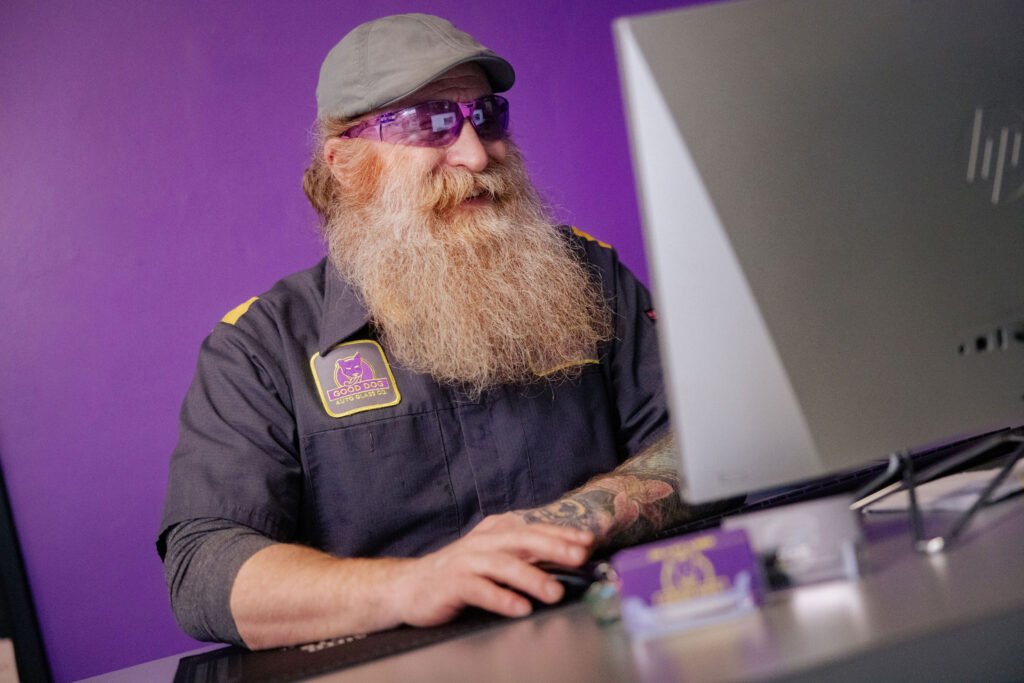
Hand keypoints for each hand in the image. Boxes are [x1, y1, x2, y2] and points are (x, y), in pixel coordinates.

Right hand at [392, 513, 593, 626]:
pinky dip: (501, 599)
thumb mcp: (492, 558)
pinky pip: (480, 590)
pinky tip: (520, 609)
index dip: (561, 533)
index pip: (533, 529)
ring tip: (555, 593)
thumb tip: (565, 562)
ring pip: (503, 565)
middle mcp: (482, 542)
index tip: (587, 542)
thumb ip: (522, 557)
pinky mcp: (452, 584)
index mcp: (495, 532)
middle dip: (553, 546)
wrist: (409, 587)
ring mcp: (466, 561)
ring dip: (531, 577)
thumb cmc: (459, 574)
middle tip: (578, 557)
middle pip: (522, 539)